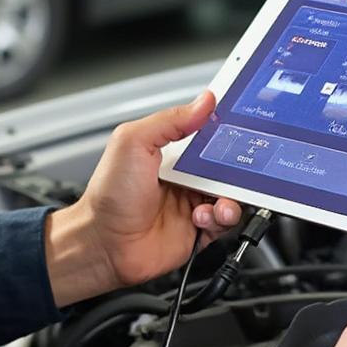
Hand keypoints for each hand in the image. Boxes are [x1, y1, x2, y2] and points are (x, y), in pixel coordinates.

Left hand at [44, 91, 242, 305]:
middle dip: (238, 167)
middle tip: (238, 168)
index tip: (241, 126)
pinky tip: (202, 217)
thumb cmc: (109, 195)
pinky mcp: (200, 231)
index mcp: (172, 152)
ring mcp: (194, 203)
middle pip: (227, 165)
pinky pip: (226, 223)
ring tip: (218, 200)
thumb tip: (204, 101)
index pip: (208, 133)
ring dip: (232, 197)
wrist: (104, 244)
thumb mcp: (133, 142)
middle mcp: (186, 177)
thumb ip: (170, 120)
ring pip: (233, 195)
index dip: (226, 129)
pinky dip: (222, 219)